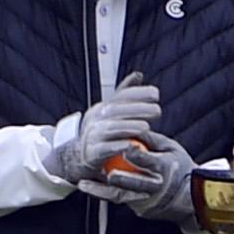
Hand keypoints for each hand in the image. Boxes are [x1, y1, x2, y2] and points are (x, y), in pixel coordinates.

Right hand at [43, 77, 160, 187]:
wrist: (77, 157)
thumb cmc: (100, 134)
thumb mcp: (110, 113)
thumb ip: (124, 96)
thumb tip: (138, 75)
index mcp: (102, 108)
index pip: (120, 96)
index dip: (138, 93)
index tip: (156, 94)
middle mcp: (95, 119)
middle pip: (115, 111)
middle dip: (137, 109)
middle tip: (157, 110)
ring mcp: (92, 136)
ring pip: (110, 129)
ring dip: (129, 127)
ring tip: (146, 127)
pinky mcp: (91, 154)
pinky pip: (104, 149)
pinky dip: (118, 146)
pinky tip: (132, 145)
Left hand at [85, 128, 202, 226]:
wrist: (190, 198)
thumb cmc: (179, 167)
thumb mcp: (171, 149)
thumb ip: (151, 139)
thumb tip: (133, 125)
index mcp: (167, 169)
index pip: (152, 162)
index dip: (139, 156)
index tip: (127, 148)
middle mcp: (157, 187)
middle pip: (137, 184)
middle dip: (122, 179)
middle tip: (106, 174)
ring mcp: (147, 201)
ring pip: (122, 197)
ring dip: (101, 191)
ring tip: (84, 184)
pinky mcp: (140, 209)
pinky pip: (120, 199)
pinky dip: (104, 193)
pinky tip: (90, 187)